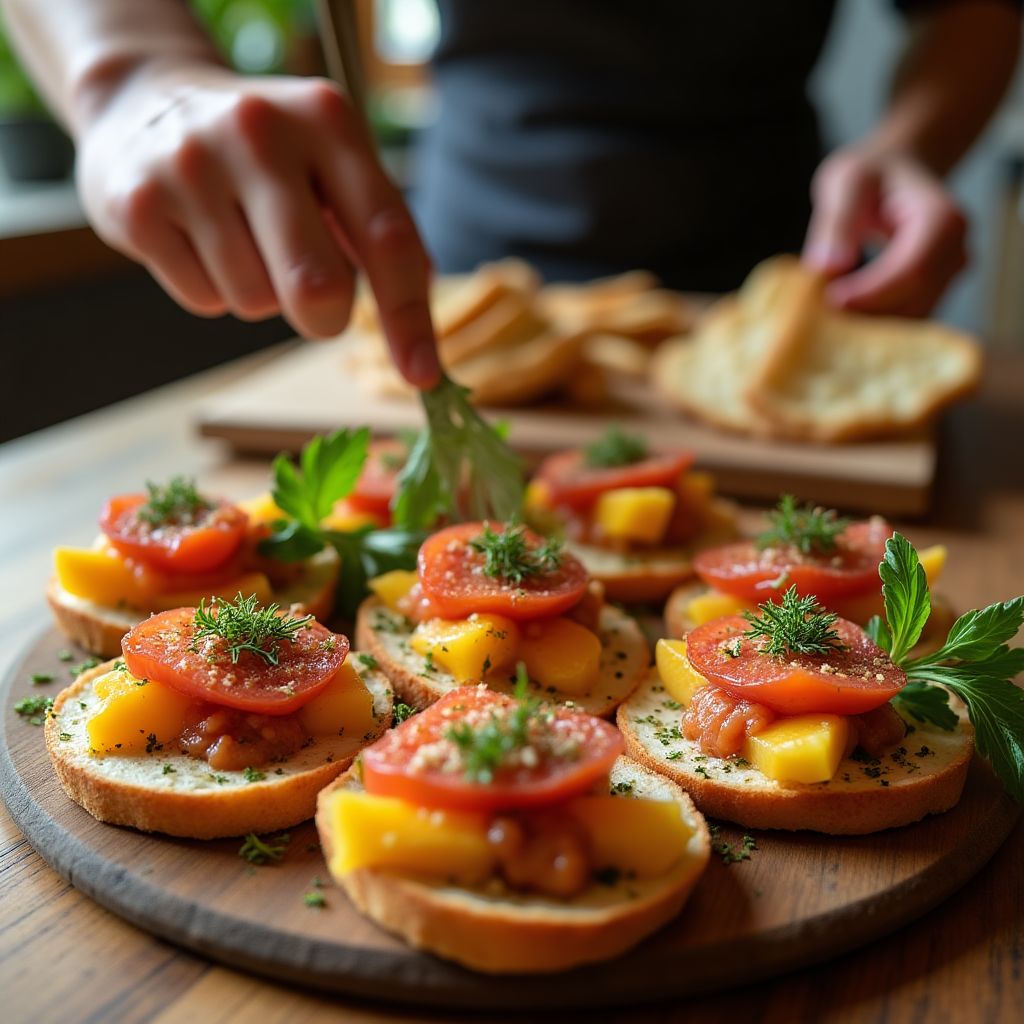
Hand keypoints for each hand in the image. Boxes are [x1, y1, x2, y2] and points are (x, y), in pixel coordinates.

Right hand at [76, 64, 439, 386]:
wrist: (143, 99)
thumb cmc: (266, 155)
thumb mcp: (331, 162)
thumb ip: (378, 231)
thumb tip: (418, 332)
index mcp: (328, 121)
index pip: (388, 238)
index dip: (409, 318)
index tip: (423, 376)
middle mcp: (261, 132)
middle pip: (318, 286)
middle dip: (325, 318)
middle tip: (315, 304)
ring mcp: (192, 164)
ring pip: (256, 301)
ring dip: (259, 294)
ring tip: (239, 239)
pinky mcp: (138, 204)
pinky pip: (203, 300)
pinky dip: (211, 290)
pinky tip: (198, 239)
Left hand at [802, 145, 967, 316]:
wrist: (898, 172)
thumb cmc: (872, 174)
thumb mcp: (846, 181)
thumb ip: (837, 221)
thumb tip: (828, 266)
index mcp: (942, 219)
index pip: (913, 269)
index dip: (873, 292)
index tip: (831, 300)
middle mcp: (957, 250)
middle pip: (916, 299)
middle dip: (868, 314)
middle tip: (821, 317)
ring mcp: (951, 275)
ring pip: (913, 317)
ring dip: (871, 325)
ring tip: (829, 317)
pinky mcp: (936, 292)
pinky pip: (909, 319)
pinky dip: (877, 325)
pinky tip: (845, 318)